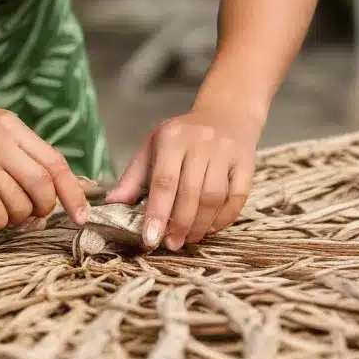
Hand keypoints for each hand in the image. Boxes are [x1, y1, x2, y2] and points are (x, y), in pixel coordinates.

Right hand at [0, 105, 90, 236]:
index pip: (55, 163)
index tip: (81, 217)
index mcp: (11, 127)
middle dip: (38, 213)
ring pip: (9, 212)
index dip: (72, 193)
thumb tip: (51, 191)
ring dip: (1, 223)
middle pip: (39, 190)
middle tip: (23, 217)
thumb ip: (18, 151)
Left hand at [104, 109, 256, 249]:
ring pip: (214, 198)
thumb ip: (134, 177)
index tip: (150, 239)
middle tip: (171, 243)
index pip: (164, 181)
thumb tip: (112, 203)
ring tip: (188, 238)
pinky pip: (237, 199)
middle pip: (191, 193)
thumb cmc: (182, 136)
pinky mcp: (247, 163)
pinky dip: (223, 219)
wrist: (225, 114)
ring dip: (200, 225)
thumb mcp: (153, 147)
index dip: (158, 213)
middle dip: (179, 225)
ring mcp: (226, 152)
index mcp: (173, 137)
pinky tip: (210, 228)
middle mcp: (201, 142)